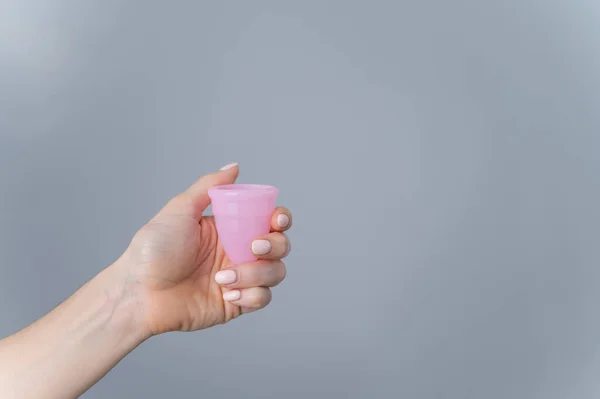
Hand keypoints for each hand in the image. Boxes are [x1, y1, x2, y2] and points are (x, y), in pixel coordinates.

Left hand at [120, 164, 291, 335]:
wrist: (139, 292)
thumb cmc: (153, 249)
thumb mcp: (180, 209)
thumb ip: (209, 186)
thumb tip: (235, 167)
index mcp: (229, 228)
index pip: (268, 220)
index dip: (281, 218)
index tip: (276, 220)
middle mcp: (238, 251)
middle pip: (280, 245)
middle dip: (275, 245)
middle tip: (254, 247)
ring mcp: (240, 278)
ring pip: (275, 273)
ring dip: (257, 274)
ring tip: (223, 277)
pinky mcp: (237, 303)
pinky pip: (262, 298)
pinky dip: (251, 295)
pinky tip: (226, 293)